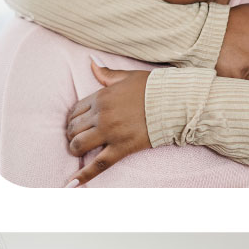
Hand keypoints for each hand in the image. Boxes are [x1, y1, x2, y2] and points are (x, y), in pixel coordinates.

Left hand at [64, 61, 150, 186]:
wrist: (175, 101)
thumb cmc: (154, 88)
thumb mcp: (128, 76)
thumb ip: (107, 74)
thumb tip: (92, 64)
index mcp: (101, 97)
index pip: (75, 111)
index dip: (73, 119)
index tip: (76, 124)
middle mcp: (102, 115)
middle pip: (74, 129)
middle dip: (72, 135)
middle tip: (78, 138)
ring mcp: (111, 132)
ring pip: (80, 145)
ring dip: (75, 149)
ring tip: (79, 151)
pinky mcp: (122, 148)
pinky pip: (99, 164)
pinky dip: (84, 175)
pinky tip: (72, 183)